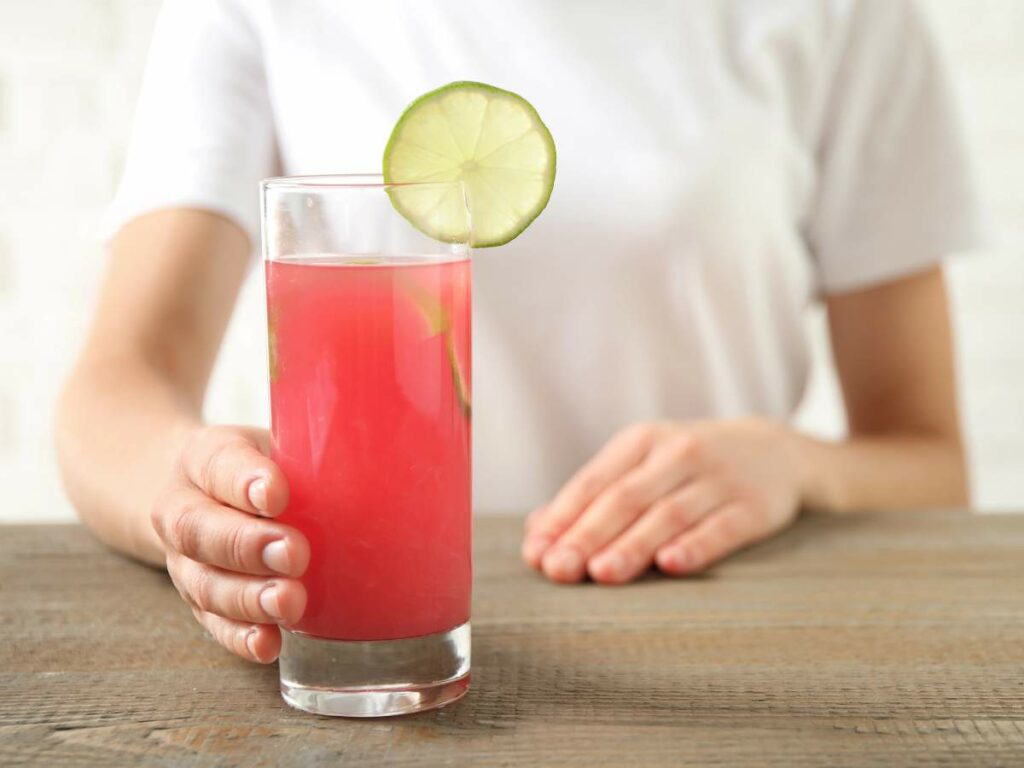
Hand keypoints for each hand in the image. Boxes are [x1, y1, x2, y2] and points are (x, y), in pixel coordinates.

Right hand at [151, 425, 307, 662]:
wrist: (207, 494)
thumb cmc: (263, 464)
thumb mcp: (279, 441)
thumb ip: (311, 450)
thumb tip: (377, 459)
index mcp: (203, 458)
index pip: (218, 463)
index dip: (244, 481)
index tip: (277, 494)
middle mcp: (183, 508)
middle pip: (199, 530)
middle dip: (248, 546)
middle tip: (294, 553)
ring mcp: (186, 561)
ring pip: (205, 584)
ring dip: (248, 597)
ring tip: (289, 602)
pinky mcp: (200, 602)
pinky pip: (213, 624)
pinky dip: (241, 636)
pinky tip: (269, 643)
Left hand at [522, 419, 804, 583]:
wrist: (775, 450)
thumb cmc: (688, 467)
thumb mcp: (642, 465)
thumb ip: (593, 497)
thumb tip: (536, 533)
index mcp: (641, 442)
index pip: (594, 482)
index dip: (562, 518)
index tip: (536, 553)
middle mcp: (677, 454)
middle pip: (625, 497)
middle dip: (588, 535)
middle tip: (559, 570)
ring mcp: (717, 479)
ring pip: (669, 514)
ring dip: (634, 544)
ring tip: (602, 574)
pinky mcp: (754, 506)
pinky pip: (722, 527)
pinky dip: (697, 545)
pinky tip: (672, 565)